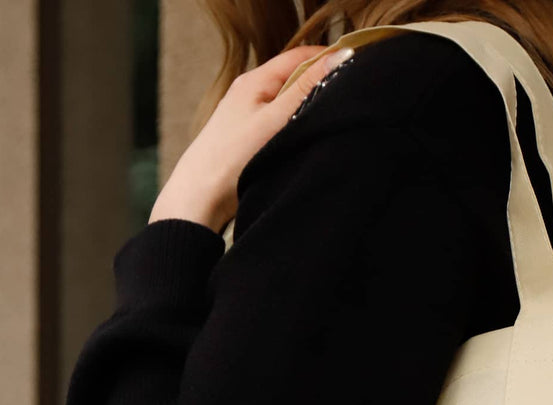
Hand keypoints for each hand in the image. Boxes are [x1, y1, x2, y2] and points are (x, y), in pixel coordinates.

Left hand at [149, 43, 355, 233]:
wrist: (197, 201)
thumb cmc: (229, 161)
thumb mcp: (274, 120)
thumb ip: (305, 88)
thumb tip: (339, 57)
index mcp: (254, 80)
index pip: (300, 55)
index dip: (328, 59)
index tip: (354, 70)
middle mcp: (249, 94)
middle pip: (294, 79)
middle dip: (320, 85)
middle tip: (346, 100)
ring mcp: (247, 117)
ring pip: (287, 104)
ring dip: (306, 110)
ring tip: (326, 122)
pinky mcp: (246, 140)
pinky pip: (278, 125)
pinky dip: (293, 129)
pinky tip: (302, 141)